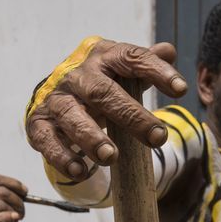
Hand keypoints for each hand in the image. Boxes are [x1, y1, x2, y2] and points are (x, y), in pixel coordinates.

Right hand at [25, 39, 188, 178]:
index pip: (131, 58)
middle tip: (157, 137)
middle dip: (131, 115)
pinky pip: (48, 140)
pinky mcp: (38, 123)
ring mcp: (55, 99)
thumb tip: (168, 50)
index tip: (181, 89)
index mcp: (102, 57)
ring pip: (71, 115)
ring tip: (111, 157)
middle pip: (102, 92)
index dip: (156, 71)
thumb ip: (144, 63)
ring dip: (91, 137)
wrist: (54, 91)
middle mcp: (77, 75)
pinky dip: (62, 156)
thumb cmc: (99, 83)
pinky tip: (80, 171)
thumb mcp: (121, 71)